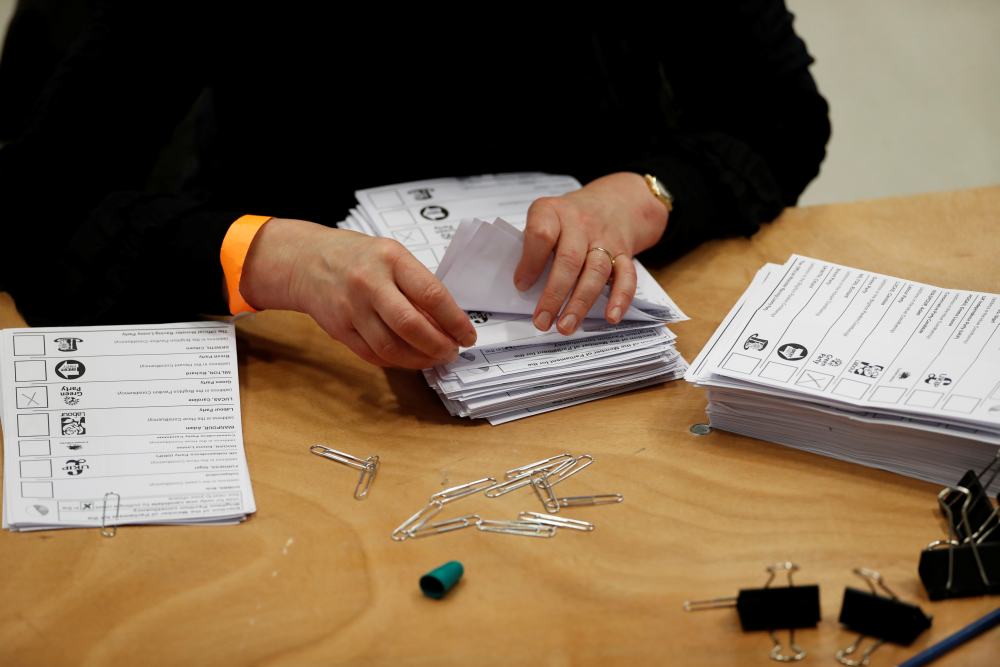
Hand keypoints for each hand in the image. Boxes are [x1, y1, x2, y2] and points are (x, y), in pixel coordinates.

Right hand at [240, 218, 475, 367]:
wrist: (306, 261)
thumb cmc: (358, 257)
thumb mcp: (392, 255)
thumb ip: (417, 285)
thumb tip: (448, 323)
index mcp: (391, 259)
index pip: (431, 294)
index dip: (454, 321)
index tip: (468, 335)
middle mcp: (370, 283)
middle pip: (411, 326)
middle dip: (438, 346)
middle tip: (452, 352)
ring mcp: (351, 308)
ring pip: (391, 347)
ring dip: (419, 359)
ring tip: (434, 358)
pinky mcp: (339, 329)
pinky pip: (373, 354)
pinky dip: (396, 361)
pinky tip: (410, 359)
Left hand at [513, 172, 668, 333]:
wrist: (615, 201)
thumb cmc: (569, 217)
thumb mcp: (545, 217)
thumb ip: (533, 245)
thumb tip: (523, 285)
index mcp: (553, 212)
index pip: (541, 234)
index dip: (530, 263)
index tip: (521, 286)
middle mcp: (580, 224)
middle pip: (569, 260)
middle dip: (554, 295)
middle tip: (542, 321)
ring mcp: (605, 239)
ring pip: (595, 272)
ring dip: (580, 303)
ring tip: (566, 326)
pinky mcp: (624, 254)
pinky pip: (626, 277)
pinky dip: (620, 298)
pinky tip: (610, 317)